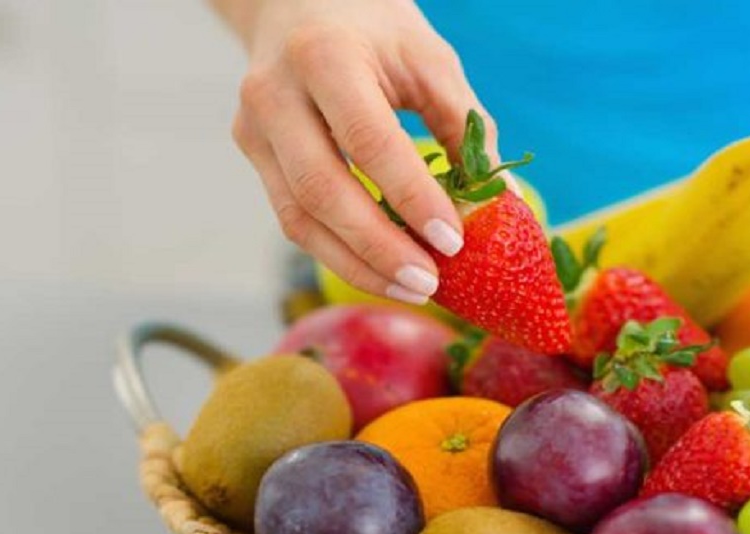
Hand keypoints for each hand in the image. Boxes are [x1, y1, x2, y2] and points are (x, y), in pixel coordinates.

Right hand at [226, 0, 494, 303]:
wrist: (297, 2)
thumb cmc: (374, 29)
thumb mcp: (428, 59)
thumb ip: (463, 126)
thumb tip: (499, 202)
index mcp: (325, 57)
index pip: (368, 140)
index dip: (411, 196)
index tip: (453, 241)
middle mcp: (275, 93)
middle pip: (321, 190)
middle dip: (378, 247)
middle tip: (429, 283)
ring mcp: (253, 127)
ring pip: (299, 218)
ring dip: (356, 264)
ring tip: (410, 289)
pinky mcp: (250, 152)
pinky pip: (292, 217)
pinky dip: (337, 251)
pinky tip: (379, 270)